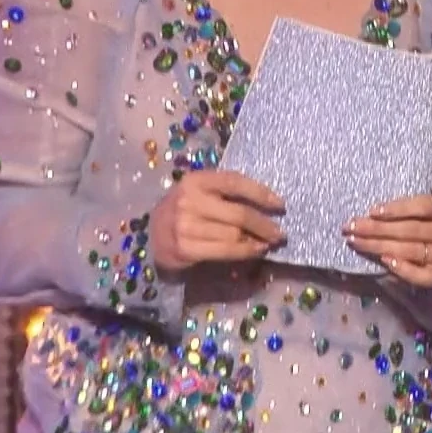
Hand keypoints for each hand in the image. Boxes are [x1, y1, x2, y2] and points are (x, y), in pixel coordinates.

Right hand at [150, 170, 284, 271]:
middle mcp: (190, 201)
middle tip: (280, 233)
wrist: (150, 235)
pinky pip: (224, 251)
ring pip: (234, 234)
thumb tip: (265, 207)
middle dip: (264, 224)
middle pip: (239, 213)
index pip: (234, 182)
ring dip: (257, 241)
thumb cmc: (182, 210)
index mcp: (196, 180)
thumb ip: (224, 194)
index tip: (280, 204)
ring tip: (268, 243)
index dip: (260, 193)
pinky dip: (244, 252)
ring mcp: (186, 225)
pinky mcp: (185, 248)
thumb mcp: (198, 192)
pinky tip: (254, 251)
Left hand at [342, 194, 431, 286]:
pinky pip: (423, 276)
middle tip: (349, 227)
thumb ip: (409, 210)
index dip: (397, 208)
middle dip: (376, 228)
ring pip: (411, 250)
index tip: (371, 211)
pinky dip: (403, 269)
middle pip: (411, 229)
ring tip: (355, 242)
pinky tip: (384, 261)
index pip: (424, 205)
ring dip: (379, 246)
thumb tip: (372, 214)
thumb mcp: (430, 209)